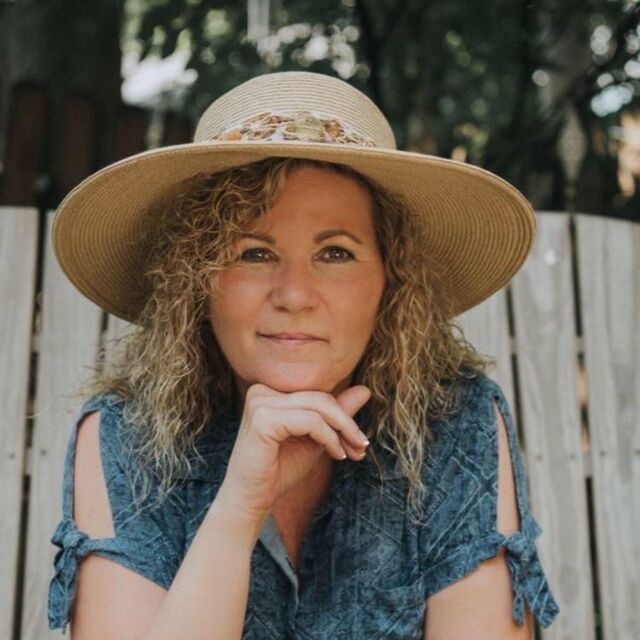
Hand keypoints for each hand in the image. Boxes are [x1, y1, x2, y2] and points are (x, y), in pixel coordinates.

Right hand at [217, 383, 370, 523]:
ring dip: (342, 430)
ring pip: (318, 407)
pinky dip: (329, 437)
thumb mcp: (314, 438)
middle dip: (346, 423)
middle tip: (362, 446)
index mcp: (270, 391)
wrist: (251, 500)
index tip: (360, 441)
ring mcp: (260, 403)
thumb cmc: (279, 470)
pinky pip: (310, 421)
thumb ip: (335, 414)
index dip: (343, 415)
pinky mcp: (263, 419)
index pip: (317, 394)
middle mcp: (261, 391)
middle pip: (320, 398)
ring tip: (351, 452)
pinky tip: (336, 454)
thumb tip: (364, 390)